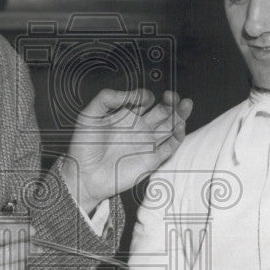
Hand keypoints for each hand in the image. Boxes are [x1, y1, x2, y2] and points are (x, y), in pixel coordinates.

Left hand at [61, 89, 193, 213]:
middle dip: (171, 102)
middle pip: (163, 111)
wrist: (84, 175)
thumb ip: (106, 99)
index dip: (146, 95)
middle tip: (173, 96)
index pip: (144, 100)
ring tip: (185, 104)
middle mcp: (139, 128)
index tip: (142, 98)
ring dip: (180, 115)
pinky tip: (179, 126)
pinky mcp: (152, 160)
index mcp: (126, 116)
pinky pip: (170, 147)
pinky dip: (178, 137)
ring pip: (171, 126)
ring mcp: (147, 144)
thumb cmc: (84, 147)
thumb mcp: (89, 116)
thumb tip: (128, 94)